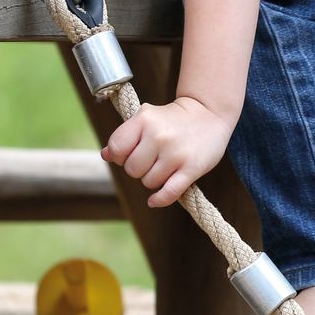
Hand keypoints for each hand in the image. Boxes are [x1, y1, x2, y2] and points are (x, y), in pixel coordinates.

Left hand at [103, 97, 232, 207]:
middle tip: (151, 160)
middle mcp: (159, 135)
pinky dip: (159, 199)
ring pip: (149, 182)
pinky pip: (168, 193)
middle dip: (139, 169)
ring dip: (153, 180)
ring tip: (164, 166)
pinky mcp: (191, 168)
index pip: (116, 148)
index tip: (131, 153)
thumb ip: (125, 135)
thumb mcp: (146, 118)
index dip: (120, 156)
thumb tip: (105, 155)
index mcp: (144, 119)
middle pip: (132, 170)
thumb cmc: (171, 119)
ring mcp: (175, 153)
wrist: (208, 114)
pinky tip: (154, 200)